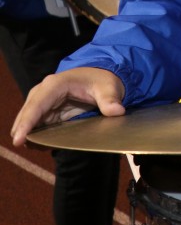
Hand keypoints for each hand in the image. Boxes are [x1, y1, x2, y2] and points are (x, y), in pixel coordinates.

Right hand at [11, 68, 125, 147]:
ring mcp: (43, 102)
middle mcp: (44, 92)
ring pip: (29, 121)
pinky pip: (37, 125)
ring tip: (36, 147)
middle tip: (25, 146)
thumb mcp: (109, 88)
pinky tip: (41, 145)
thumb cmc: (103, 81)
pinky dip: (37, 135)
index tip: (18, 140)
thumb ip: (110, 100)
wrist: (101, 77)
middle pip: (28, 114)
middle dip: (23, 130)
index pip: (36, 105)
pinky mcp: (46, 111)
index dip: (26, 123)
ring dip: (30, 134)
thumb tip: (117, 111)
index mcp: (56, 84)